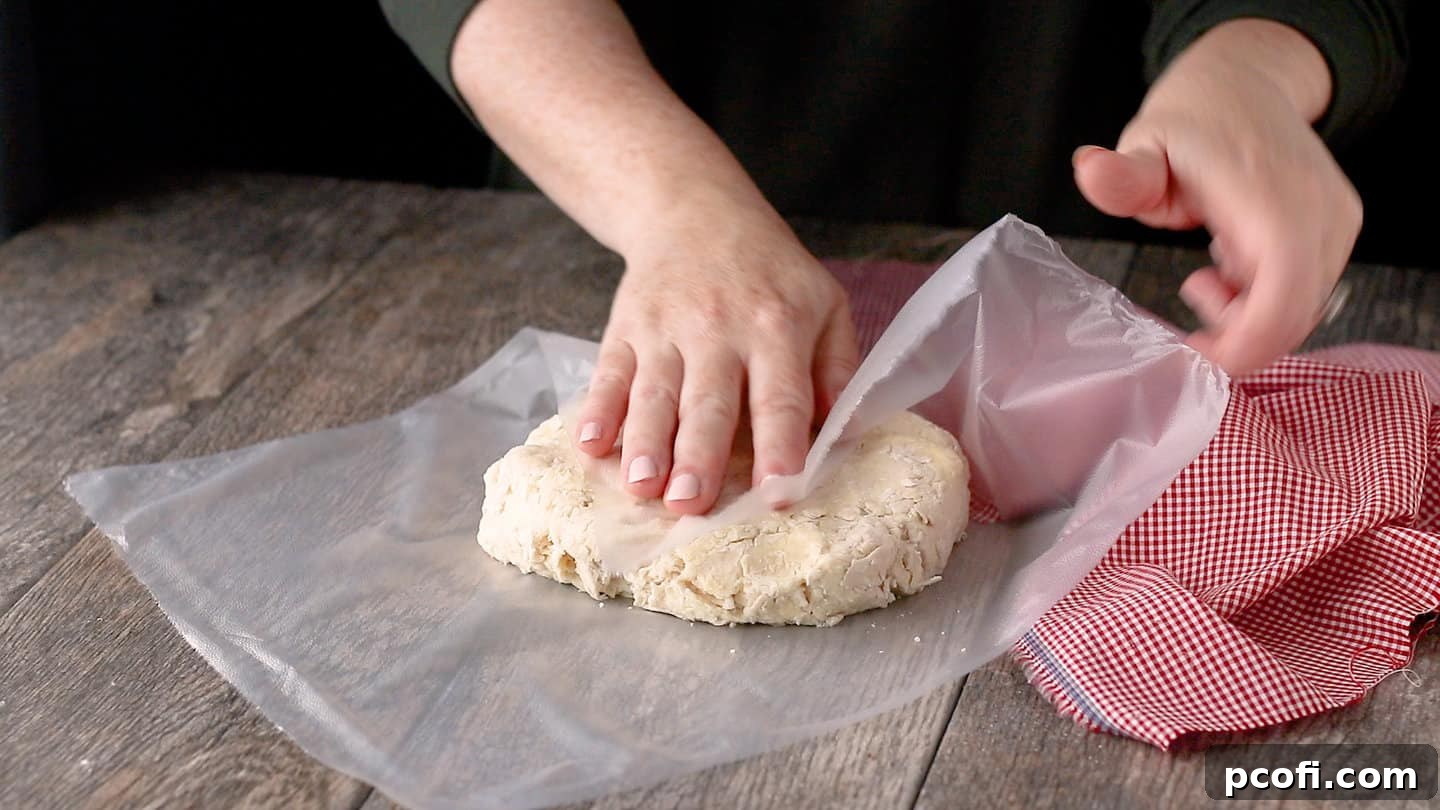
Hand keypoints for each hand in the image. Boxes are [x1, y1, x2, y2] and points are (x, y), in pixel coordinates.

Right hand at [572, 211, 858, 514]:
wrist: (696, 211)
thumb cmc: (770, 272)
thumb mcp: (825, 303)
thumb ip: (838, 368)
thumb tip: (844, 432)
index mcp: (777, 326)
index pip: (779, 396)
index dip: (779, 446)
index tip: (778, 493)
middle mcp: (719, 328)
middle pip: (709, 402)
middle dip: (699, 456)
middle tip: (690, 504)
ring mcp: (666, 328)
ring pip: (655, 393)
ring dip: (646, 443)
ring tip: (642, 487)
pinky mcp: (625, 328)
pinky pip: (609, 374)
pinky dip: (597, 410)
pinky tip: (591, 445)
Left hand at [1073, 20, 1359, 374]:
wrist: (1245, 84)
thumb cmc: (1193, 120)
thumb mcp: (1144, 145)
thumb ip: (1123, 176)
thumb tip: (1090, 169)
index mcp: (1272, 198)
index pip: (1282, 298)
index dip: (1243, 343)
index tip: (1194, 351)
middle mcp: (1319, 212)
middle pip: (1294, 317)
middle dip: (1238, 337)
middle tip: (1191, 308)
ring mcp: (1338, 221)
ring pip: (1304, 310)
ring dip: (1250, 315)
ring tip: (1208, 274)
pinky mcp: (1340, 227)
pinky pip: (1309, 291)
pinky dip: (1266, 298)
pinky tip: (1231, 264)